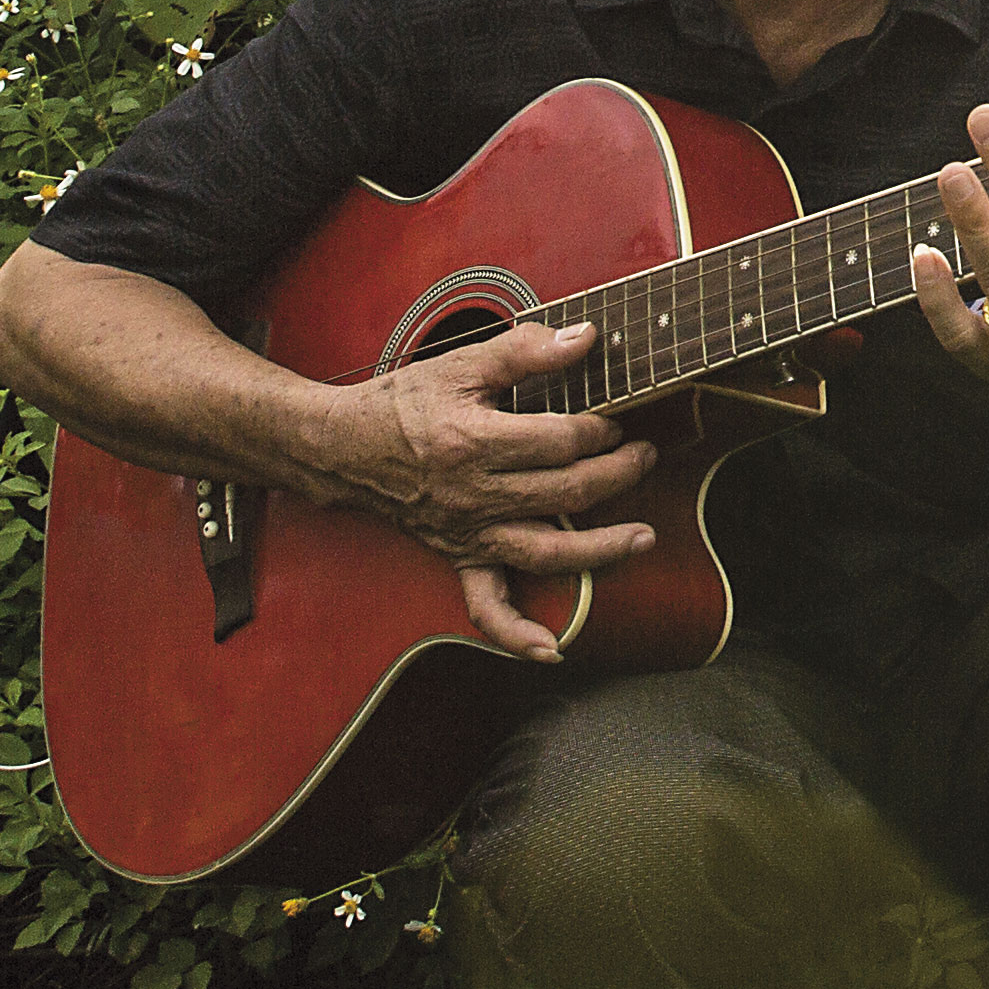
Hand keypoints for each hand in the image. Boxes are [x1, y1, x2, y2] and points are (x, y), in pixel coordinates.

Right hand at [313, 317, 655, 662]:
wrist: (344, 448)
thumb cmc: (404, 403)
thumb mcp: (462, 363)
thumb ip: (527, 350)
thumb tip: (587, 339)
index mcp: (477, 441)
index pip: (561, 440)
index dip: (600, 428)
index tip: (615, 418)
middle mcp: (476, 495)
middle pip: (567, 491)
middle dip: (618, 473)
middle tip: (645, 454)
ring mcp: (470, 533)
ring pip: (547, 552)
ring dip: (602, 550)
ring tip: (643, 538)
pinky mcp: (460, 557)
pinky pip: (487, 607)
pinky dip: (519, 634)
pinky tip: (552, 650)